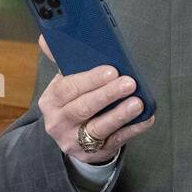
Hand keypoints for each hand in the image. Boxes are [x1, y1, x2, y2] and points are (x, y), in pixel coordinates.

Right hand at [37, 35, 155, 163]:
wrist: (71, 137)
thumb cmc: (72, 101)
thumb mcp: (64, 83)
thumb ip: (62, 60)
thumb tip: (46, 37)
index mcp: (50, 100)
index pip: (67, 88)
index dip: (90, 79)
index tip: (111, 70)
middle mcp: (58, 122)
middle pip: (82, 108)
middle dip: (107, 94)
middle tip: (129, 83)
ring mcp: (74, 141)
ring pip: (98, 127)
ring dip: (120, 114)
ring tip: (138, 103)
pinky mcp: (93, 154)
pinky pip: (115, 141)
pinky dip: (132, 129)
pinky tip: (145, 118)